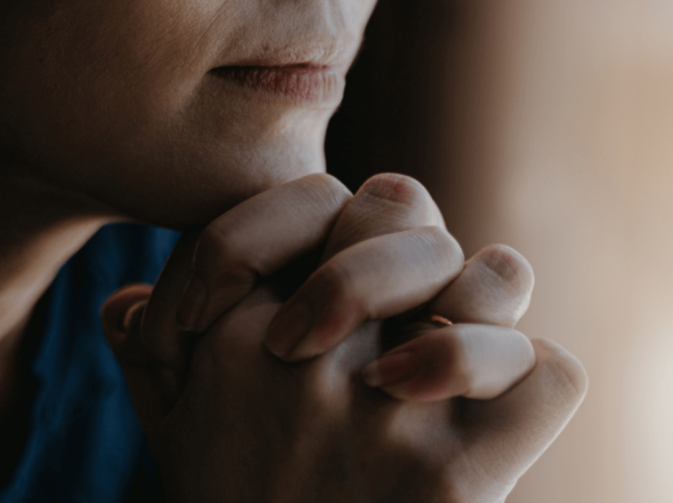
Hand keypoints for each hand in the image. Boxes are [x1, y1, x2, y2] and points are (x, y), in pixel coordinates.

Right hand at [102, 173, 586, 501]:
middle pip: (401, 211)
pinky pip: (548, 373)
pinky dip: (535, 377)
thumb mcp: (168, 431)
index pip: (307, 198)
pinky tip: (497, 402)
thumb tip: (125, 302)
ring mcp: (389, 419)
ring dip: (485, 298)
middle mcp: (306, 367)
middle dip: (408, 239)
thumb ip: (143, 358)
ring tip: (456, 334)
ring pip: (491, 276)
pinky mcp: (461, 480)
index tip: (324, 259)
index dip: (330, 209)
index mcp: (234, 341)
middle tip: (400, 292)